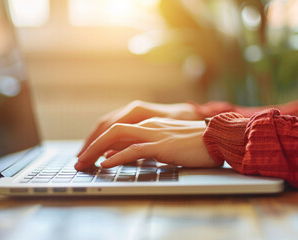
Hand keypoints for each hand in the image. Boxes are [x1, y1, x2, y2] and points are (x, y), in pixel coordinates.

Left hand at [75, 118, 218, 169]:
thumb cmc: (198, 144)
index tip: (87, 154)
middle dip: (90, 144)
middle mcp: (149, 125)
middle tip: (78, 160)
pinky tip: (105, 165)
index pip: (117, 128)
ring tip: (84, 164)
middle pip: (110, 129)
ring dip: (96, 151)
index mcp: (150, 124)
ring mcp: (154, 134)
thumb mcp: (166, 144)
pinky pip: (133, 150)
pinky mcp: (161, 145)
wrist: (220, 139)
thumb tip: (119, 156)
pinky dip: (116, 157)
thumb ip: (144, 147)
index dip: (98, 140)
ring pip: (116, 137)